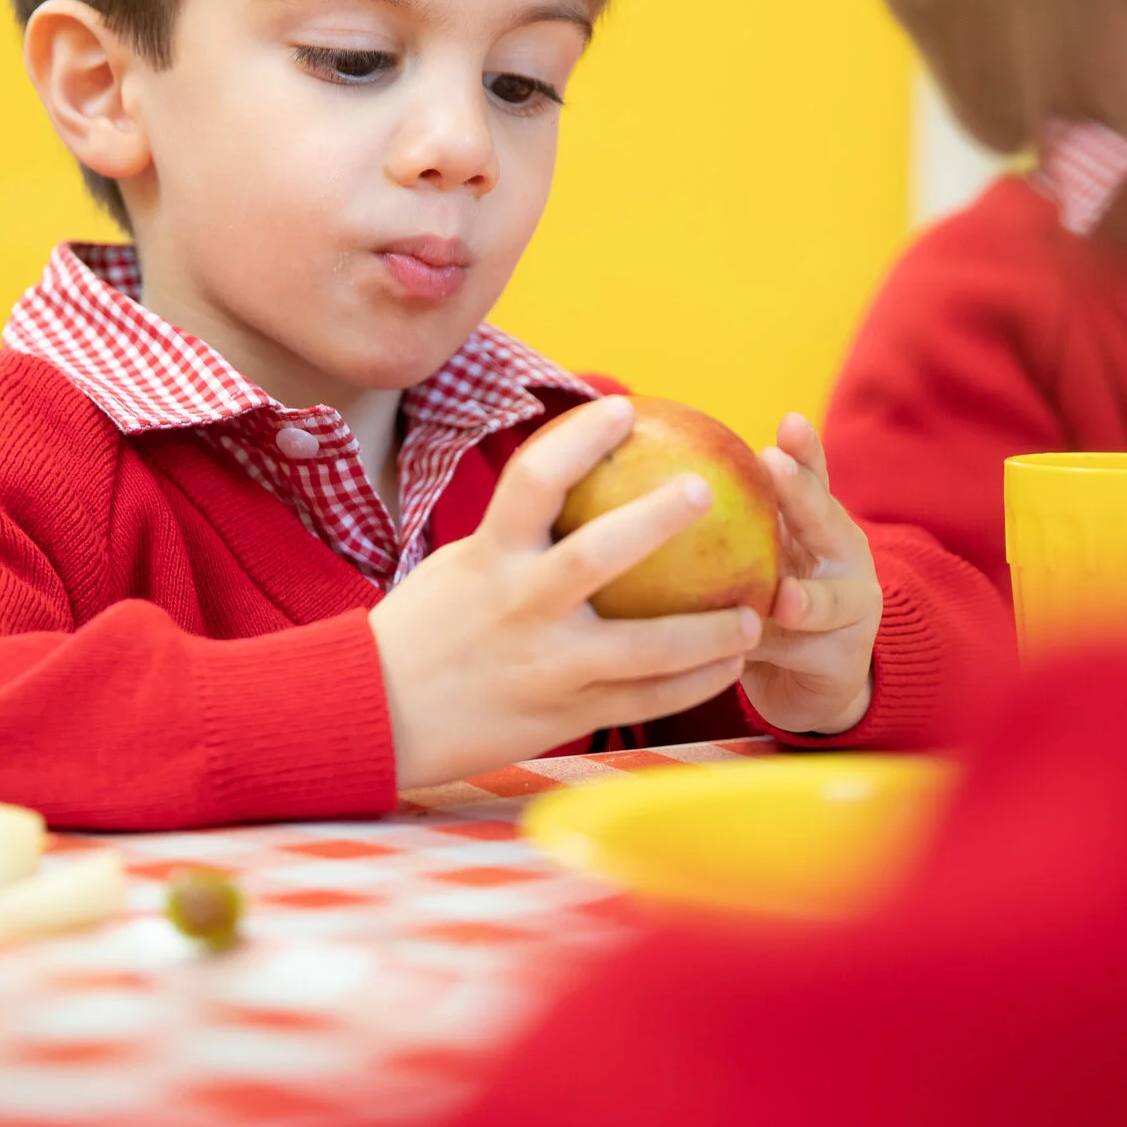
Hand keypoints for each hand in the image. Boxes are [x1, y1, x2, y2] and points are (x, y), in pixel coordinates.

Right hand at [370, 396, 764, 787]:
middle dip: (658, 518)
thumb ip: (517, 538)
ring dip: (709, 631)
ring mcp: (546, 666)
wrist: (372, 718)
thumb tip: (582, 487)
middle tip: (708, 491)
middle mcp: (520, 606)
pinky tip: (729, 666)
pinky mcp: (564, 714)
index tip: (623, 408)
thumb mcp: (460, 568)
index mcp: (489, 558)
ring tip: (754, 614)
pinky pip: (646, 699)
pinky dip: (695, 683)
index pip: (536, 477)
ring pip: (647, 648)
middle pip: (600, 553)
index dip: (581, 435)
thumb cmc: (422, 635)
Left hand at [740, 413, 880, 734]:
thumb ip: (724, 523)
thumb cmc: (769, 601)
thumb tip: (643, 479)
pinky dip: (770, 652)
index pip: (813, 479)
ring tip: (785, 598)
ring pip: (827, 601)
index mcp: (821, 524)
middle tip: (772, 467)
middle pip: (826, 522)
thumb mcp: (754, 559)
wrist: (811, 682)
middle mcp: (844, 558)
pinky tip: (740, 654)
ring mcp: (852, 609)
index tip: (788, 422)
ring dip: (806, 600)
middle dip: (801, 495)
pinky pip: (800, 655)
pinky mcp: (842, 660)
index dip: (805, 451)